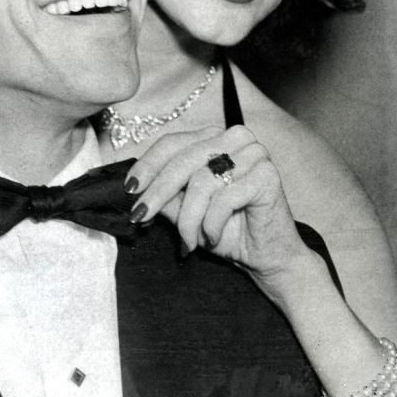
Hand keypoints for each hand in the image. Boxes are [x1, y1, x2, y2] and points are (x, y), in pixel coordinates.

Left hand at [126, 125, 309, 291]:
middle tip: (141, 216)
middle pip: (183, 159)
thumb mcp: (186, 211)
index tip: (129, 189)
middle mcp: (236, 138)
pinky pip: (224, 198)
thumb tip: (133, 188)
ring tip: (190, 240)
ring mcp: (255, 154)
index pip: (173, 143)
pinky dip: (211, 224)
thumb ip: (165, 194)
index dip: (147, 165)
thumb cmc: (228, 231)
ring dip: (188, 218)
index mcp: (216, 138)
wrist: (267, 258)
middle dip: (158, 192)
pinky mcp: (267, 175)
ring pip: (201, 181)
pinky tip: (212, 237)